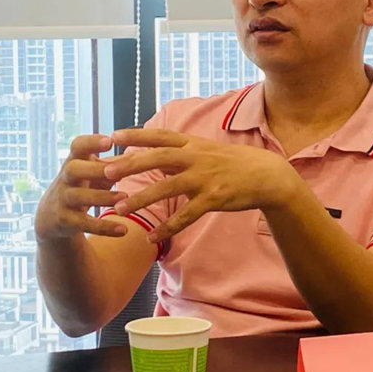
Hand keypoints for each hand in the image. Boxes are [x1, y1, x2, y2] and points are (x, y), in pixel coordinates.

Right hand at [34, 134, 128, 240]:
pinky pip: (84, 223)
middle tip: (114, 171)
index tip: (110, 141)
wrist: (53, 217)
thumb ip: (115, 164)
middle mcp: (65, 178)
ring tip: (125, 197)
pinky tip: (123, 230)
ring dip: (102, 197)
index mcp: (75, 161)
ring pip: (79, 196)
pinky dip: (104, 227)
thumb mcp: (93, 172)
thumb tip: (146, 153)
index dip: (91, 142)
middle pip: (73, 169)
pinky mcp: (65, 220)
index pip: (77, 146)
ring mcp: (63, 199)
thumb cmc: (83, 186)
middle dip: (93, 169)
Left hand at [104, 128, 297, 241]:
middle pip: (158, 158)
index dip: (136, 135)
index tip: (112, 135)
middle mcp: (197, 158)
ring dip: (142, 199)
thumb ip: (183, 151)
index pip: (160, 136)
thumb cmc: (235, 164)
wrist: (267, 176)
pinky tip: (152, 237)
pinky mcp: (214, 198)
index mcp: (193, 144)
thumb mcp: (208, 150)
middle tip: (105, 172)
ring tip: (119, 209)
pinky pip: (186, 215)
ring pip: (167, 188)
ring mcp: (205, 178)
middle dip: (130, 164)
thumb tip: (157, 151)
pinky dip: (167, 227)